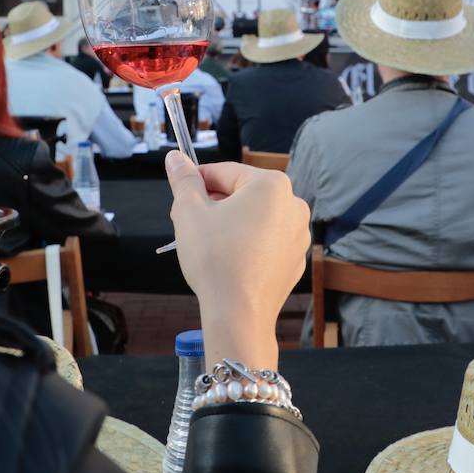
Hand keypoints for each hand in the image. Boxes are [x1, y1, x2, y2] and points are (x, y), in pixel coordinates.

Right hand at [165, 151, 310, 369]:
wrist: (239, 315)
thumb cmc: (215, 259)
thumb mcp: (189, 212)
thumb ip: (183, 180)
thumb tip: (175, 157)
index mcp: (272, 185)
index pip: (225, 171)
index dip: (197, 180)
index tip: (180, 193)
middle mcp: (293, 205)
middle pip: (242, 194)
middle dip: (214, 203)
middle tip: (189, 222)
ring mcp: (298, 234)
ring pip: (255, 218)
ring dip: (230, 223)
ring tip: (207, 243)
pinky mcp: (295, 260)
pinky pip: (266, 242)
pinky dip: (247, 244)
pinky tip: (228, 261)